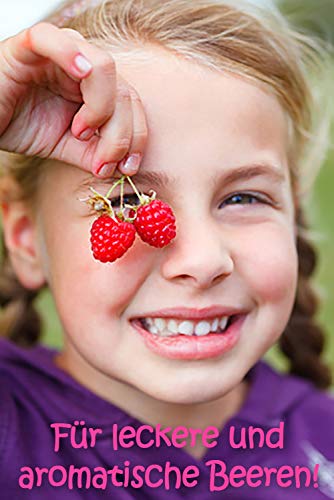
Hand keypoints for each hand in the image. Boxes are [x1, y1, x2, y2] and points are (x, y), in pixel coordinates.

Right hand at [0, 22, 146, 176]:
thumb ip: (95, 154)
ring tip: (78, 132)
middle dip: (121, 134)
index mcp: (95, 87)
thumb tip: (124, 168)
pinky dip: (71, 54)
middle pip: (125, 92)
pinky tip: (80, 73)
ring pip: (103, 68)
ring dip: (100, 108)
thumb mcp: (66, 147)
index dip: (137, 137)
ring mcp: (60, 53)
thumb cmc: (20, 126)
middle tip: (101, 160)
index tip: (127, 168)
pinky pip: (54, 39)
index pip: (132, 105)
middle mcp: (84, 66)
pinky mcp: (28, 46)